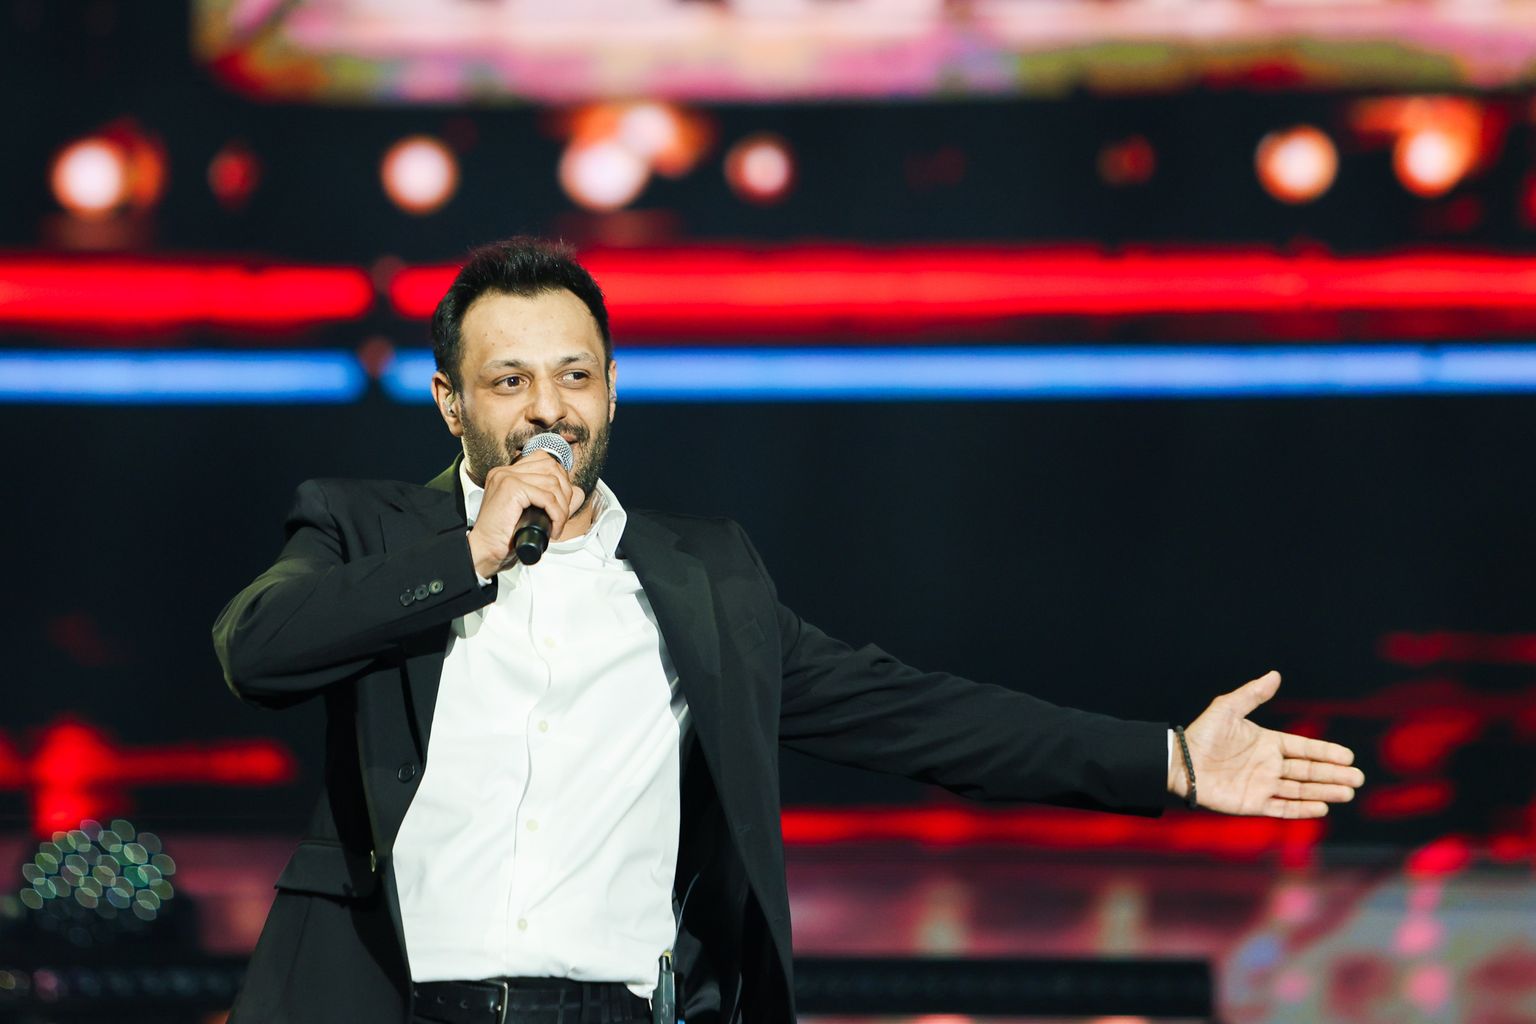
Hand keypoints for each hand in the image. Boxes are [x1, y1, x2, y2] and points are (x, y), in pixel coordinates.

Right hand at [466, 453, 585, 577]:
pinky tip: (553, 529)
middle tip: (561, 516)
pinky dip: (557, 515)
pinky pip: (548, 497)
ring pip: (553, 483)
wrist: (484, 551)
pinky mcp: (512, 488)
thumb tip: (579, 492)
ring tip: (557, 525)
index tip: (560, 505)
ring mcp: (507, 477)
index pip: (544, 460)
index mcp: (507, 473)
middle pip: (552, 467)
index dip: (560, 481)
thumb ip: (555, 501)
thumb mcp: (534, 514)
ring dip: (562, 507)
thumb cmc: (505, 537)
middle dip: (565, 492)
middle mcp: (505, 471)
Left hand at [1169, 670, 1363, 817]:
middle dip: (1333, 775)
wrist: (1180, 762)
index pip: (1304, 748)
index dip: (1326, 752)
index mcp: (1269, 743)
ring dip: (1324, 791)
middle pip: (1308, 771)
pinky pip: (1282, 808)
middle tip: (1357, 778)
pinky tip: (1322, 808)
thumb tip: (1275, 674)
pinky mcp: (1253, 804)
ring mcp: (1263, 785)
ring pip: (1301, 790)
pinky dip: (1302, 809)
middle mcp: (1270, 765)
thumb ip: (1252, 694)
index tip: (1348, 756)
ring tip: (1347, 792)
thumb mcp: (1227, 708)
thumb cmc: (1202, 734)